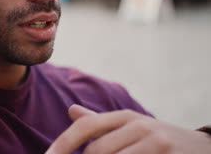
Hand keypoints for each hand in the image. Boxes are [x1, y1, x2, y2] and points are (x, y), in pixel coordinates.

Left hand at [46, 105, 210, 153]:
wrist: (202, 149)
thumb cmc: (157, 139)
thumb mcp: (130, 127)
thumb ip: (100, 123)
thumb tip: (71, 111)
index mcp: (124, 117)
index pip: (85, 127)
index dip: (62, 143)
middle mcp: (138, 125)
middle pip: (96, 151)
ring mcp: (155, 141)